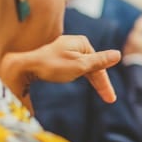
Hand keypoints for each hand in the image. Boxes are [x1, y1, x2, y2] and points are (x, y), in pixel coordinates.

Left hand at [0, 35, 120, 110]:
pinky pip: (74, 66)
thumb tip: (117, 54)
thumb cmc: (51, 66)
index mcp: (82, 43)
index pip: (100, 64)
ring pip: (84, 66)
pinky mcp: (57, 56)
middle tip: (109, 99)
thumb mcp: (79, 65)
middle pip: (93, 65)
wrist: (24, 66)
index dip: (106, 82)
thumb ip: (99, 61)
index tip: (111, 98)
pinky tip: (79, 80)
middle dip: (101, 82)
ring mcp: (65, 49)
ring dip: (92, 79)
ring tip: (99, 92)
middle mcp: (75, 44)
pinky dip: (80, 75)